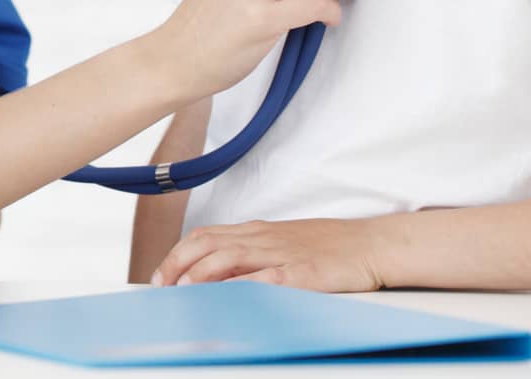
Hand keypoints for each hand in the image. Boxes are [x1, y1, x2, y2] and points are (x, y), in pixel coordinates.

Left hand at [151, 218, 384, 291]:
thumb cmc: (328, 248)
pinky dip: (241, 287)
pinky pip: (265, 278)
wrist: (369, 245)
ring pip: (229, 256)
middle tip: (161, 286)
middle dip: (178, 263)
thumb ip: (252, 258)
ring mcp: (281, 254)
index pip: (206, 235)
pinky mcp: (301, 273)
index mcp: (257, 231)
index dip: (178, 254)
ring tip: (183, 291)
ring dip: (200, 274)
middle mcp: (263, 239)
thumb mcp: (283, 246)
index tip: (161, 275)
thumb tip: (218, 278)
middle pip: (208, 243)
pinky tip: (226, 298)